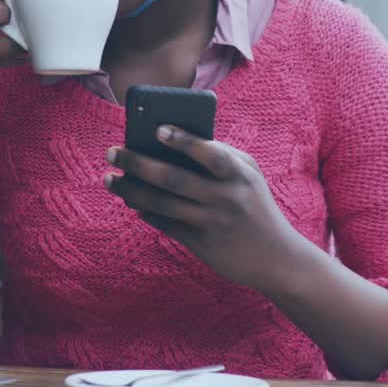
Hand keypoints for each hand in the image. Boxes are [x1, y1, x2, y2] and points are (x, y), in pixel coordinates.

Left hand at [105, 126, 297, 290]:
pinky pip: (166, 225)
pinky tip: (132, 204)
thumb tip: (171, 143)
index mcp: (240, 175)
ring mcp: (212, 223)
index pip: (210, 154)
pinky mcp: (202, 245)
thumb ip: (220, 155)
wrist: (277, 257)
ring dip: (131, 190)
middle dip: (138, 163)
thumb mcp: (249, 175)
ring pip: (162, 204)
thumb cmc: (255, 204)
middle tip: (112, 152)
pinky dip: (146, 213)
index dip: (184, 141)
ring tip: (110, 179)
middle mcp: (226, 198)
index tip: (157, 129)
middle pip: (174, 178)